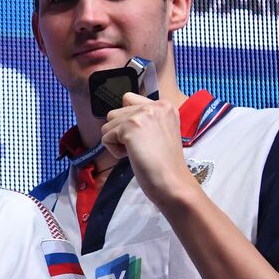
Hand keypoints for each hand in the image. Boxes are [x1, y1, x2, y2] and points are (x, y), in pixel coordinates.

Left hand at [101, 92, 198, 208]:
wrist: (172, 180)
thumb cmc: (164, 162)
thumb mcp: (160, 130)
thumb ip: (144, 118)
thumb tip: (117, 117)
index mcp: (164, 105)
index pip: (128, 99)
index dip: (127, 122)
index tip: (142, 138)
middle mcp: (155, 105)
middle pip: (115, 113)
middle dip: (120, 133)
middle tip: (141, 147)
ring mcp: (143, 114)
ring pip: (108, 124)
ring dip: (116, 141)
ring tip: (136, 151)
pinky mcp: (130, 126)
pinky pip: (106, 137)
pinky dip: (114, 151)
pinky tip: (132, 156)